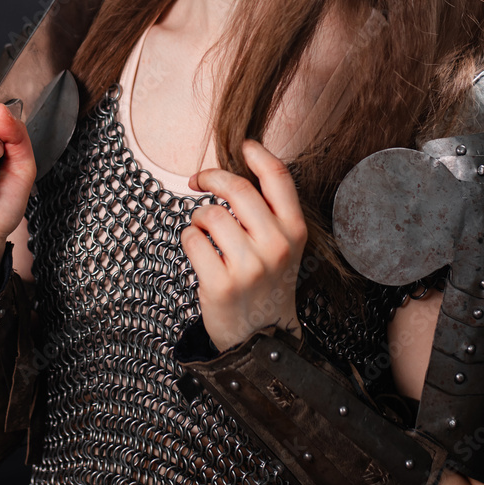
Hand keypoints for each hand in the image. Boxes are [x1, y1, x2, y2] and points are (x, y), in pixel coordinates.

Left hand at [180, 139, 306, 352]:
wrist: (262, 339)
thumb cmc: (267, 282)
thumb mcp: (284, 244)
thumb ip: (268, 210)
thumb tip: (237, 167)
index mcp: (295, 231)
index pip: (278, 177)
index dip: (257, 153)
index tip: (242, 146)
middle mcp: (276, 246)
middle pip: (238, 188)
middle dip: (211, 177)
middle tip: (199, 180)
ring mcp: (249, 267)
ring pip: (209, 214)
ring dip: (199, 217)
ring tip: (205, 231)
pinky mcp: (221, 285)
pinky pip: (192, 239)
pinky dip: (188, 239)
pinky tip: (199, 251)